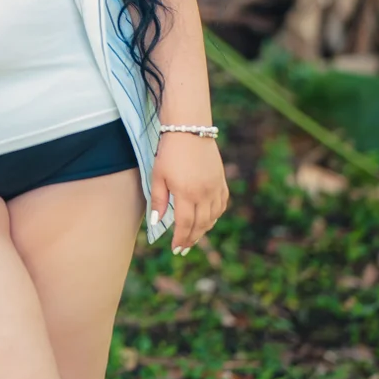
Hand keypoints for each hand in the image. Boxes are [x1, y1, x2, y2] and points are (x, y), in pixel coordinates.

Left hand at [150, 132, 228, 254]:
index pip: (185, 224)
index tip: (175, 249)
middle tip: (183, 248)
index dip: (181, 239)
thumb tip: (157, 223)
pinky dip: (215, 215)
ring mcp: (215, 187)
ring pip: (213, 217)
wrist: (189, 129)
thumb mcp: (158, 175)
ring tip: (193, 236)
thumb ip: (158, 200)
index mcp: (186, 193)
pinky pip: (222, 204)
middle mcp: (204, 193)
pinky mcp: (221, 181)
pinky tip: (208, 219)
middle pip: (200, 224)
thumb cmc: (169, 152)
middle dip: (191, 239)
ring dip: (204, 229)